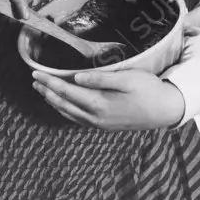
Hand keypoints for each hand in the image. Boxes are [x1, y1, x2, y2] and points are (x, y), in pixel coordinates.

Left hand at [32, 69, 184, 129]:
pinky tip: (63, 106)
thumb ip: (100, 79)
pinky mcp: (105, 125)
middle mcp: (96, 117)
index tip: (36, 73)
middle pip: (64, 104)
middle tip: (34, 81)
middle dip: (47, 92)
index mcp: (100, 104)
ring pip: (69, 114)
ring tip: (42, 92)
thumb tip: (76, 78)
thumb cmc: (148, 90)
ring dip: (54, 102)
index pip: (67, 92)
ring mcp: (100, 124)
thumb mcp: (127, 78)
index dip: (50, 82)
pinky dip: (65, 111)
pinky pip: (78, 120)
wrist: (165, 111)